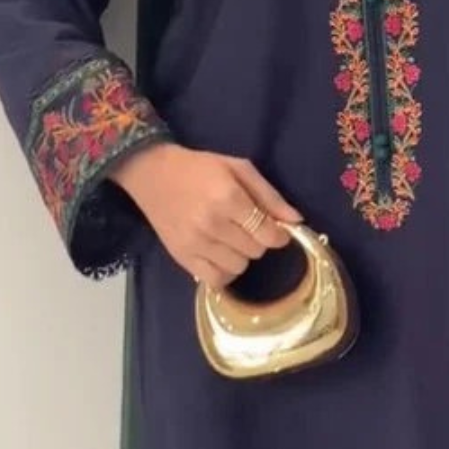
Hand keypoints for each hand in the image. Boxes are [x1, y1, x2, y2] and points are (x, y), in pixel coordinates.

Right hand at [107, 142, 303, 287]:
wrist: (152, 174)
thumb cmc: (199, 168)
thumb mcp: (238, 168)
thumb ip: (269, 195)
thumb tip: (296, 220)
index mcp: (228, 198)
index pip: (267, 233)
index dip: (279, 235)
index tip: (276, 230)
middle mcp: (211, 224)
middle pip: (255, 251)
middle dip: (259, 241)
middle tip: (247, 227)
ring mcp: (195, 244)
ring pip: (239, 267)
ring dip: (242, 256)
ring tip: (231, 239)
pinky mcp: (181, 258)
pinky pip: (216, 280)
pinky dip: (224, 272)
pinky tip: (221, 255)